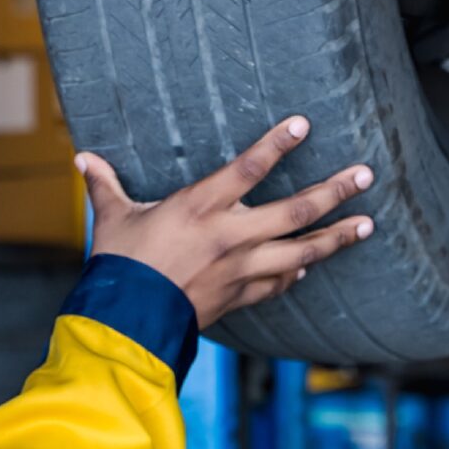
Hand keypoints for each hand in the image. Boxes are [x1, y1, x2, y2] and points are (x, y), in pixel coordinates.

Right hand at [75, 116, 374, 328]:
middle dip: (335, 191)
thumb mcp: (112, 219)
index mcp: (200, 207)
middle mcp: (230, 236)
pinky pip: (280, 284)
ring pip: (301, 252)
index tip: (305, 124)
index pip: (248, 167)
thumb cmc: (119, 266)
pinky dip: (298, 274)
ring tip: (367, 224)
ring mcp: (241, 269)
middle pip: (295, 210)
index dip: (277, 144)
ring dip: (336, 238)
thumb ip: (106, 185)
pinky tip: (313, 267)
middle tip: (366, 174)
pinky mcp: (240, 296)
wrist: (126, 324)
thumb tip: (81, 158)